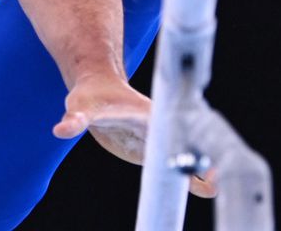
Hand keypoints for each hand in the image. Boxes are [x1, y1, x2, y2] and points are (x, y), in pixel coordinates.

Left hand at [52, 75, 216, 198]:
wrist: (97, 90)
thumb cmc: (90, 96)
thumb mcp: (81, 107)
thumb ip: (74, 120)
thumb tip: (62, 129)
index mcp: (150, 115)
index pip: (176, 131)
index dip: (191, 146)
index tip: (205, 163)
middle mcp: (162, 127)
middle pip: (189, 145)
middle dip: (206, 160)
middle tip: (218, 182)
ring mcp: (162, 141)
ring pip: (188, 157)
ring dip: (203, 172)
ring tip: (216, 189)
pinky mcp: (155, 154)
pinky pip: (178, 167)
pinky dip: (192, 178)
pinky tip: (207, 189)